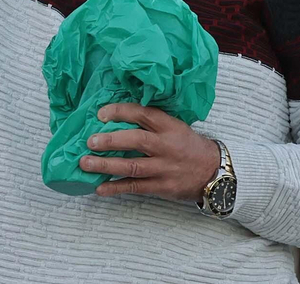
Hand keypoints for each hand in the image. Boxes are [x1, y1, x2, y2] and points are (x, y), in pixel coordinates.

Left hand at [79, 103, 220, 202]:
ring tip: (85, 164)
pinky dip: (116, 188)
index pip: (143, 114)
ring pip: (132, 166)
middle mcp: (166, 146)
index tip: (100, 113)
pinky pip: (136, 187)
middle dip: (110, 141)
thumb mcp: (174, 126)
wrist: (214, 171)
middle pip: (136, 141)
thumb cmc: (187, 145)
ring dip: (106, 166)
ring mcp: (164, 168)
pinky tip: (99, 188)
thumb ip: (150, 122)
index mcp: (169, 126)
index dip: (120, 112)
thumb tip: (113, 118)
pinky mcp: (162, 187)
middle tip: (89, 142)